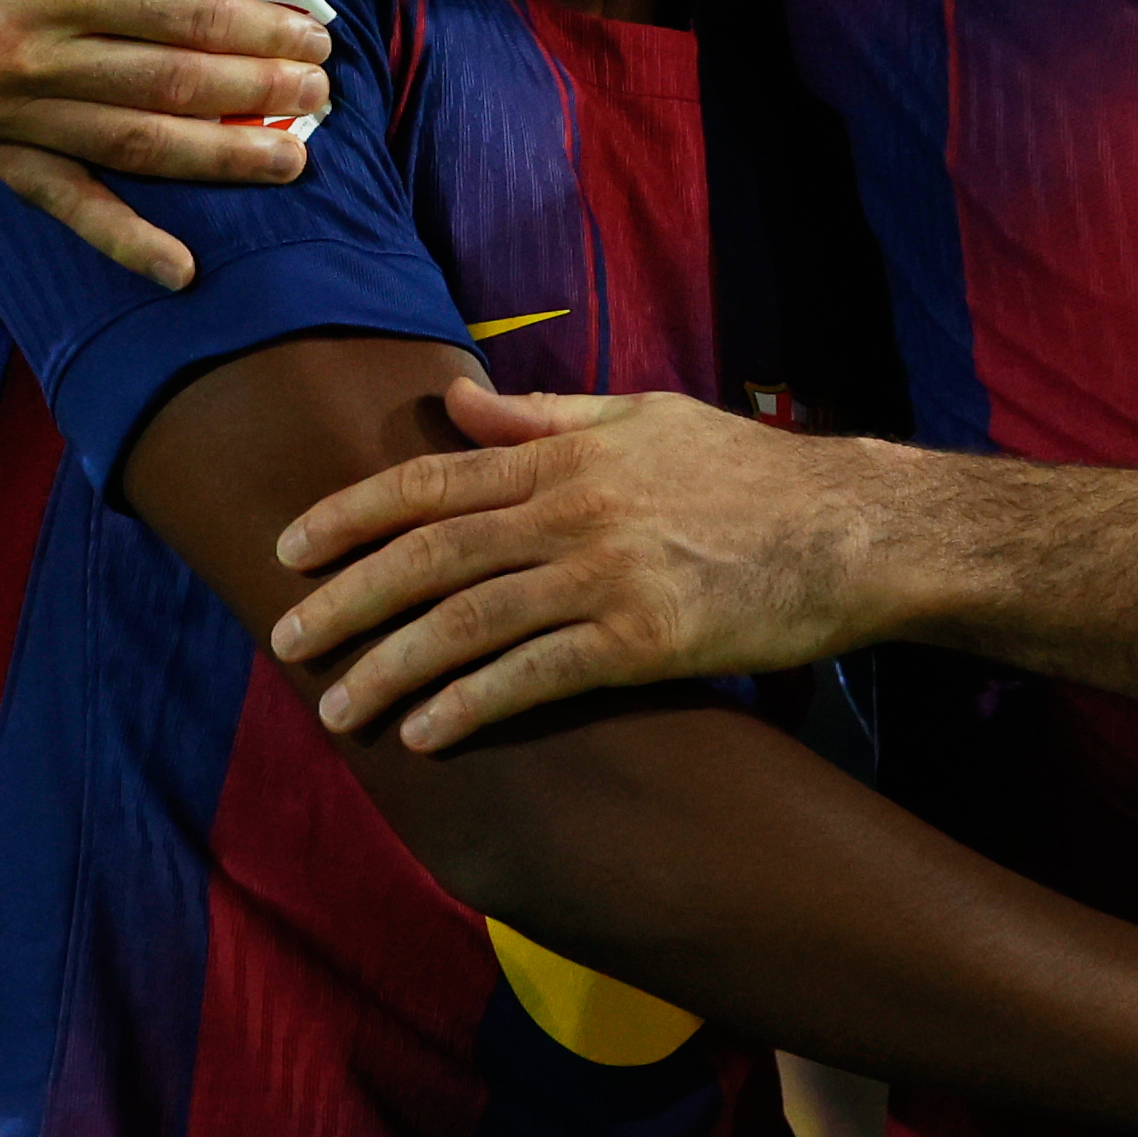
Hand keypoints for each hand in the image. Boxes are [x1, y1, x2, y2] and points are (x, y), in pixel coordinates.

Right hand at [0, 0, 333, 289]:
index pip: (191, 20)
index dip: (264, 34)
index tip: (318, 39)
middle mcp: (26, 53)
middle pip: (172, 88)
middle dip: (259, 97)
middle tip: (323, 98)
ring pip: (130, 147)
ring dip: (217, 160)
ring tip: (290, 159)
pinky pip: (56, 200)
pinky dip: (120, 240)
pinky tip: (180, 269)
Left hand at [270, 377, 903, 745]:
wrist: (854, 529)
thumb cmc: (752, 472)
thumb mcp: (647, 416)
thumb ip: (547, 416)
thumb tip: (459, 403)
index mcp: (569, 454)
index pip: (431, 479)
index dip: (350, 515)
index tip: (288, 548)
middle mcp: (576, 509)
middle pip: (430, 554)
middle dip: (346, 600)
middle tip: (283, 642)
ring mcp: (608, 575)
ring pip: (468, 622)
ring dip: (389, 668)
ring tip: (337, 710)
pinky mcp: (645, 640)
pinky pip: (535, 677)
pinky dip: (470, 705)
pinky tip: (424, 733)